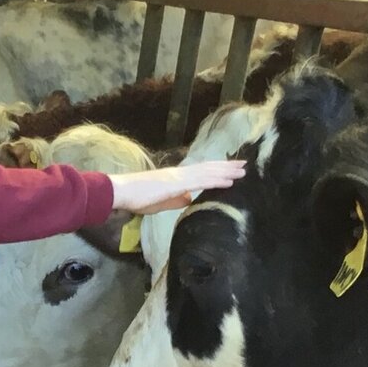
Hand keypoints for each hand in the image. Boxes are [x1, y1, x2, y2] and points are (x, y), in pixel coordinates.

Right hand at [108, 160, 247, 213]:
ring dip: (227, 171)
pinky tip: (229, 181)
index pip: (202, 171)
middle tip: (245, 164)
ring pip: (208, 172)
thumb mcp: (162, 202)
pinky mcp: (177, 184)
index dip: (218, 169)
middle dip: (227, 166)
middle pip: (209, 168)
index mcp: (177, 177)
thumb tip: (189, 199)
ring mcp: (179, 177)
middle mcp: (181, 173)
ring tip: (243, 170)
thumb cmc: (138, 197)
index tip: (232, 168)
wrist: (122, 192)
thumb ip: (176, 199)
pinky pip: (201, 181)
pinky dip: (217, 180)